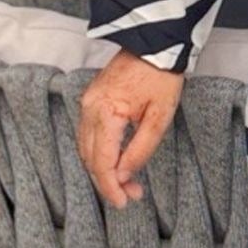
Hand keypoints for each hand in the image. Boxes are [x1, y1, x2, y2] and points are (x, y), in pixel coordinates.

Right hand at [77, 47, 183, 210]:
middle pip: (89, 158)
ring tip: (126, 182)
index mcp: (105, 112)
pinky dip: (98, 153)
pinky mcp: (92, 99)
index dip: (110, 186)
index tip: (123, 203)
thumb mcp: (159, 117)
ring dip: (103, 168)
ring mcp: (88, 102)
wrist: (156, 44)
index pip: (101, 161)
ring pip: (86, 148)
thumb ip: (140, 150)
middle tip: (131, 195)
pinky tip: (115, 161)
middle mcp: (89, 108)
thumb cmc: (161, 76)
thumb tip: (124, 176)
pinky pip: (88, 134)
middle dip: (108, 181)